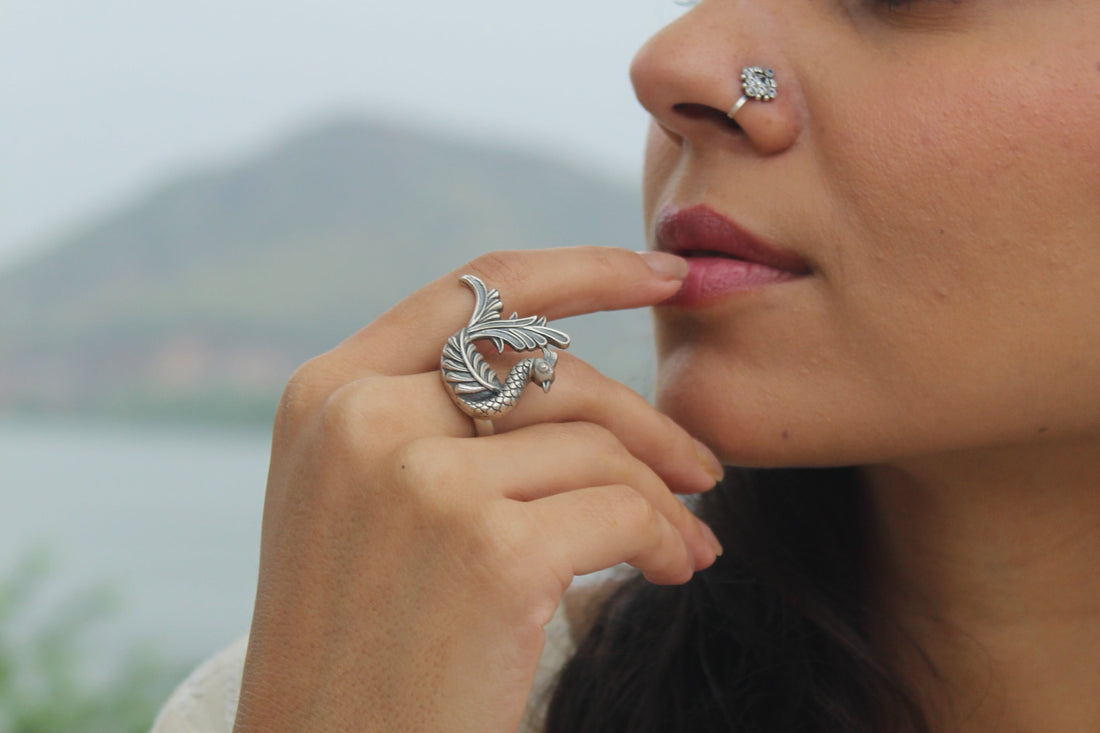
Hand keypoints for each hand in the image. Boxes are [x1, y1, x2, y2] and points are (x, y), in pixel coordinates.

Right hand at [232, 247, 723, 732]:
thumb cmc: (363, 649)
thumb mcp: (362, 508)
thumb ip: (432, 424)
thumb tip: (567, 378)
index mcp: (327, 395)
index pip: (476, 292)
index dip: (583, 271)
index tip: (662, 275)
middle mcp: (363, 419)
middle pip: (550, 368)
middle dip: (645, 418)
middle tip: (703, 469)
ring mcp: (419, 480)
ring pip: (595, 446)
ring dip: (660, 498)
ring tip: (685, 544)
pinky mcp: (487, 551)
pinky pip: (621, 511)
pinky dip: (665, 540)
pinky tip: (670, 572)